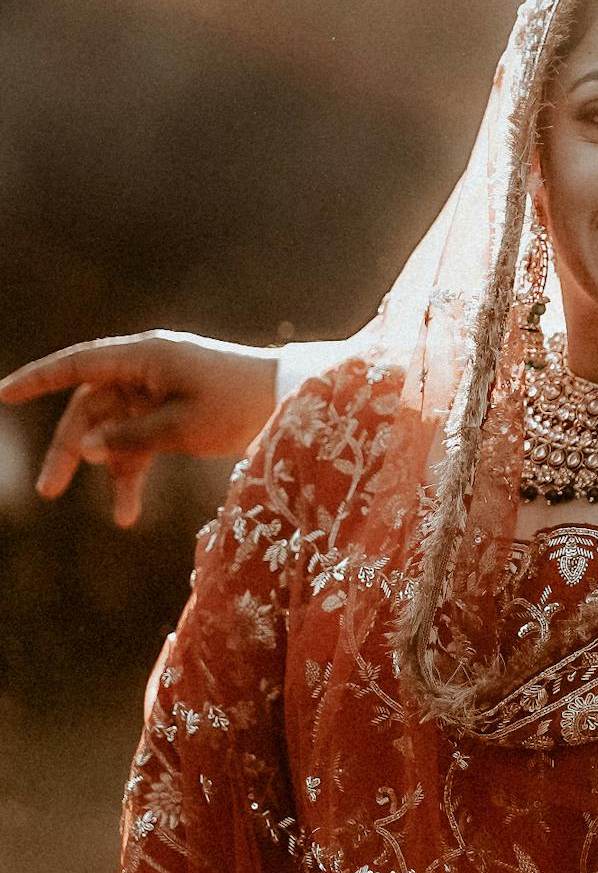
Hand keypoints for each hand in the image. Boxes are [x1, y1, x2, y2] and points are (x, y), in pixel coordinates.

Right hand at [0, 333, 279, 524]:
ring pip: (115, 429)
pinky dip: (135, 470)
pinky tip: (129, 510)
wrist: (293, 401)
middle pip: (91, 406)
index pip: (78, 364)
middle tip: (49, 491)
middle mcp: (147, 369)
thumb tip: (83, 446)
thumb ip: (128, 437)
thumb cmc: (239, 405)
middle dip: (71, 448)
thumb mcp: (181, 428)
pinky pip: (141, 440)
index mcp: (145, 357)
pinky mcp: (176, 412)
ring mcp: (160, 391)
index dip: (38, 379)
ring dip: (111, 469)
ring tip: (122, 516)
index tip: (2, 395)